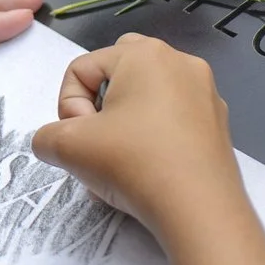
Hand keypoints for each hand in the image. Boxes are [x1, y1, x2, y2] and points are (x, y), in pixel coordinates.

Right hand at [31, 33, 241, 239]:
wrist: (199, 210)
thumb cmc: (132, 162)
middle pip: (117, 75)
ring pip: (145, 101)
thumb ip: (46, 137)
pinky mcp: (218, 126)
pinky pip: (172, 121)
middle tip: (98, 144)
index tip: (81, 140)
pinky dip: (152, 141)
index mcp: (144, 53)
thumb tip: (56, 142)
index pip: (81, 70)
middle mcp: (180, 63)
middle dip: (98, 109)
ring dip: (122, 129)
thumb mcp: (68, 148)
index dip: (69, 107)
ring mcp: (206, 94)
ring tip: (119, 168)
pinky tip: (148, 176)